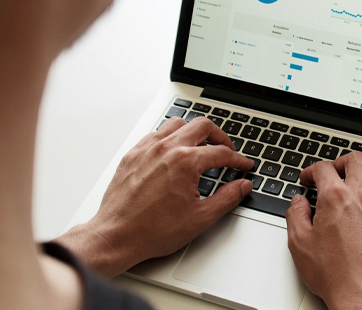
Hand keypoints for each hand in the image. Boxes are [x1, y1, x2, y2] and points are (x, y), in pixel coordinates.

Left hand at [55, 117, 254, 276]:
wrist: (118, 235)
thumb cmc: (152, 230)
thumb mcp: (200, 218)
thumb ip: (227, 198)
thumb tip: (242, 186)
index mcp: (185, 162)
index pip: (221, 152)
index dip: (238, 159)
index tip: (243, 165)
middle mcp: (165, 149)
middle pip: (201, 126)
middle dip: (220, 136)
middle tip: (227, 149)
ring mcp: (146, 149)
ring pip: (176, 124)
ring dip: (193, 131)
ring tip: (201, 146)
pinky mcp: (132, 155)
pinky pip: (154, 134)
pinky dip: (169, 137)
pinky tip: (172, 151)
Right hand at [287, 153, 361, 309]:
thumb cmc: (336, 276)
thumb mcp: (300, 244)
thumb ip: (296, 216)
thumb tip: (298, 203)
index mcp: (335, 199)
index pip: (323, 168)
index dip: (311, 171)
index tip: (308, 179)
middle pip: (356, 160)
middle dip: (340, 162)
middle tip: (333, 172)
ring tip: (359, 179)